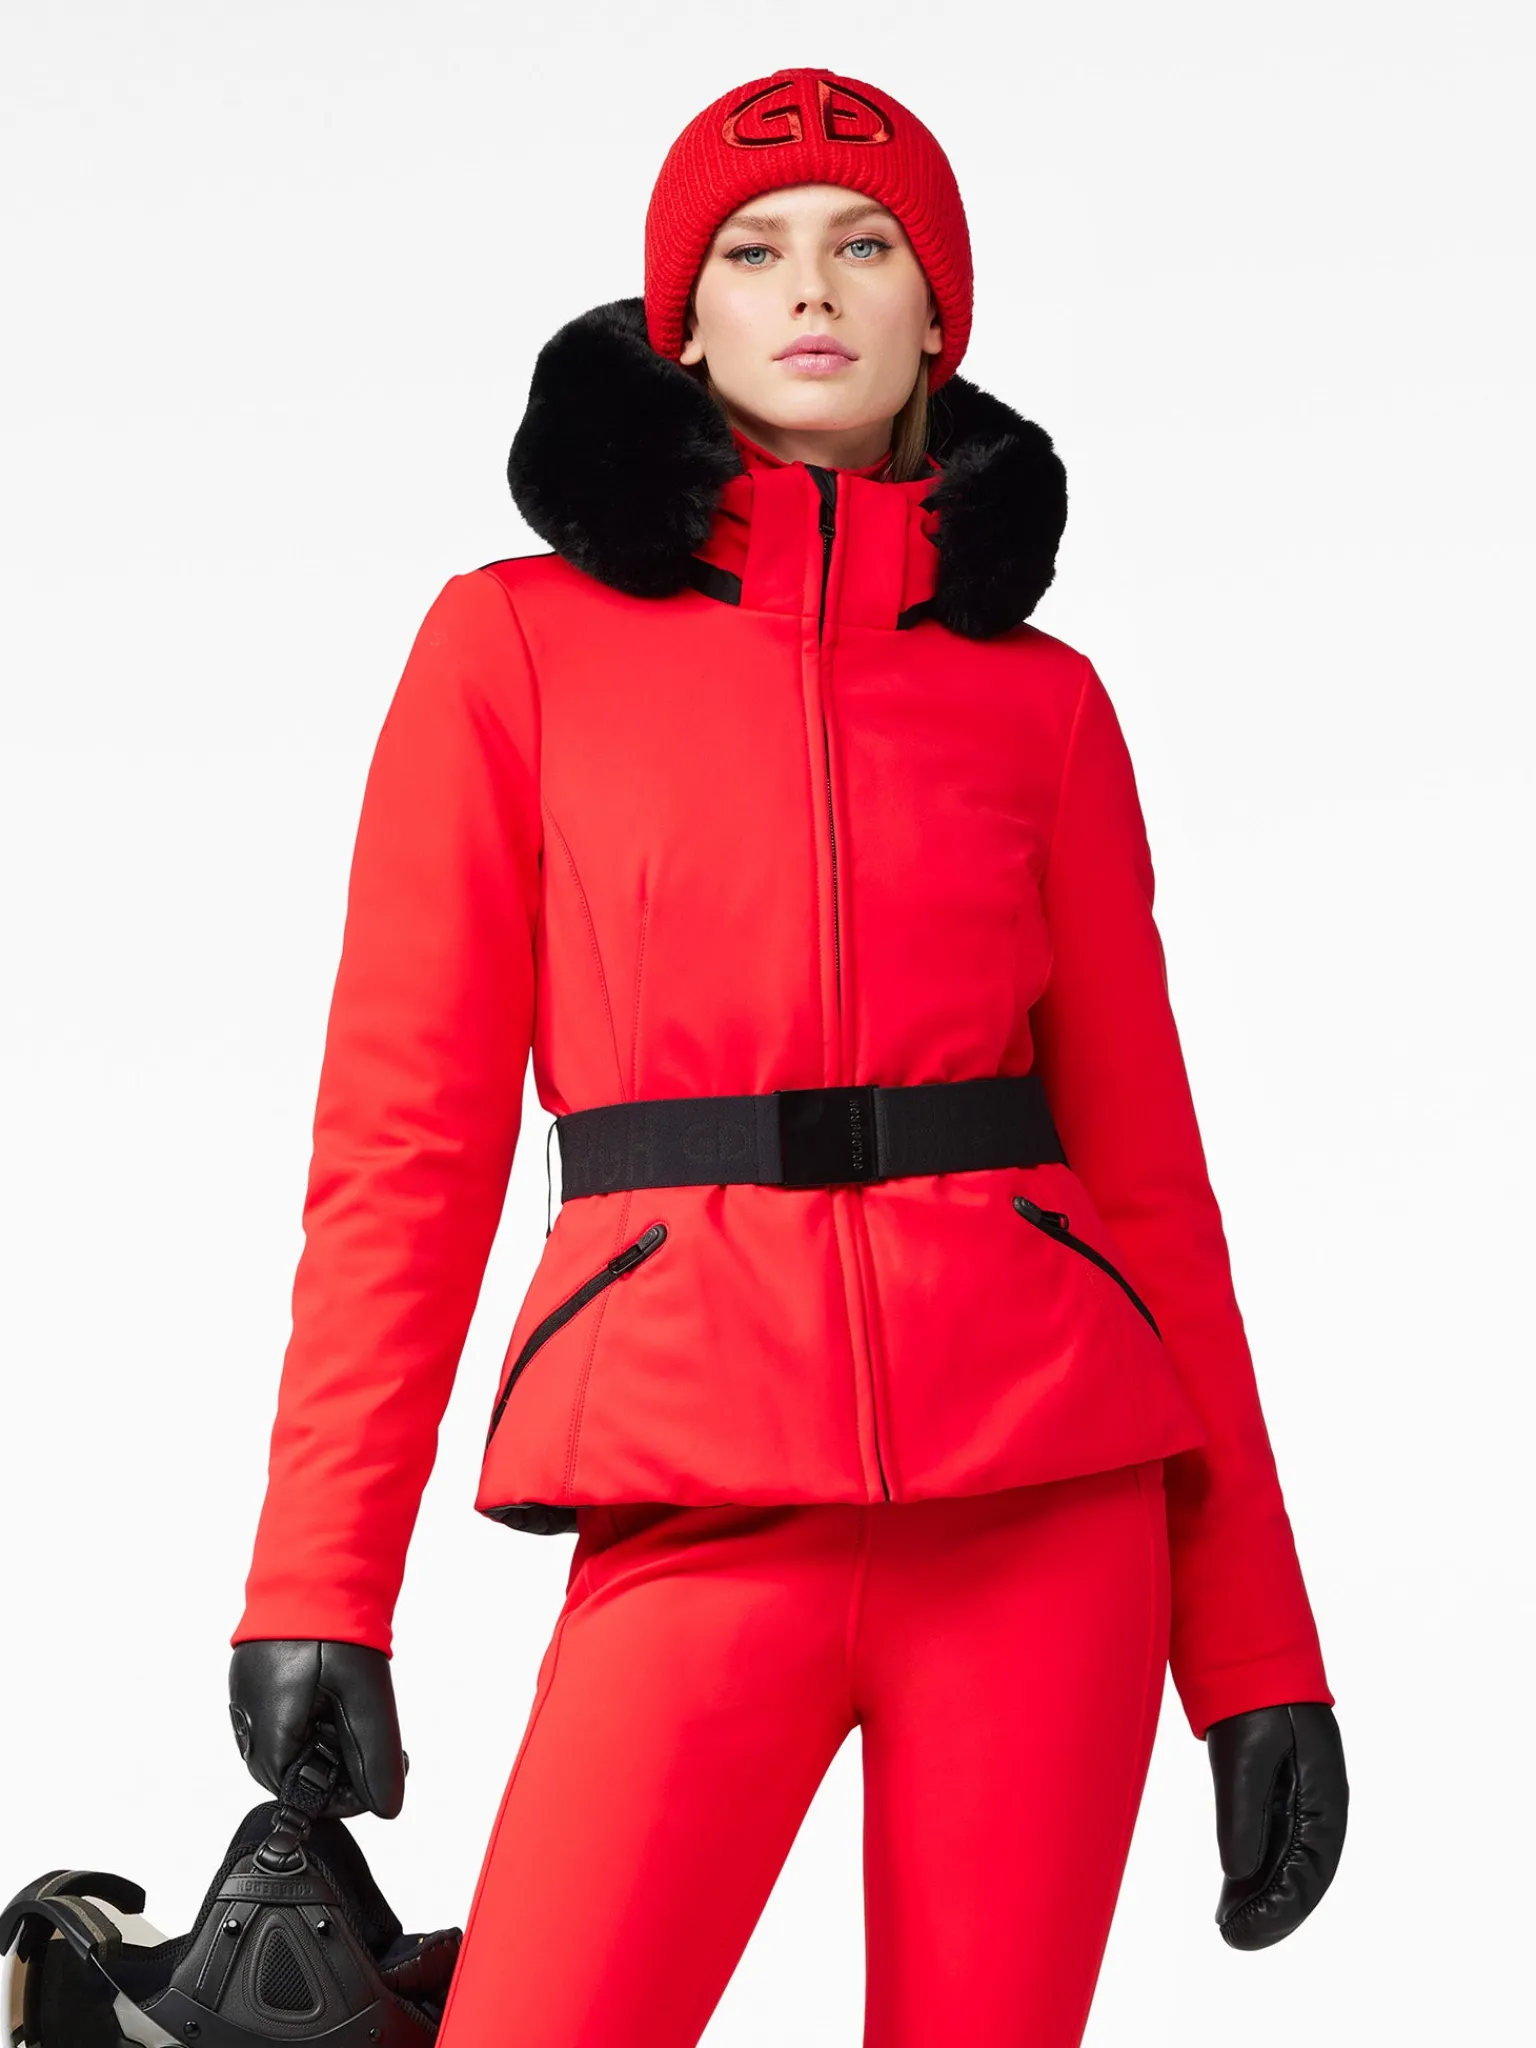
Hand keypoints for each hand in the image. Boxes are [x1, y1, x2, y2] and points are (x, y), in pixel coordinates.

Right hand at [228, 1639, 406, 1819]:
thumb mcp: (364, 1697)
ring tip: (352, 1703)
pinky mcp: (253, 1682)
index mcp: (269, 1737)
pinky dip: (313, 1714)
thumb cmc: (330, 1629)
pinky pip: (282, 1717)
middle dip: (338, 1761)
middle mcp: (248, 1725)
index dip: (349, 1789)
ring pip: (290, 1745)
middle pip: (296, 1773)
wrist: (310, 1571)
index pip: (305, 1798)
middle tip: (368, 1726)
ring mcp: (246, 1702)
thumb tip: (388, 1807)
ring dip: (327, 1736)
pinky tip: (335, 1691)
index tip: (381, 1766)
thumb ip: (374, 1755)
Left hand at [1205, 1701, 1346, 1948]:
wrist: (1253, 1654)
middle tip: (1232, 1939)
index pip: (1309, 1871)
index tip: (1240, 1932)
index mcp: (1324, 1798)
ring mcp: (1300, 1800)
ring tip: (1228, 1926)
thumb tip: (1237, 1872)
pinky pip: (1272, 1843)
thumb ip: (1243, 1812)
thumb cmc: (1256, 1702)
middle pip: (1300, 1876)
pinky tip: (1231, 1893)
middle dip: (1269, 1912)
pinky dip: (1253, 1871)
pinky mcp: (1278, 1793)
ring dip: (1260, 1896)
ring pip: (1284, 1864)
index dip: (1277, 1909)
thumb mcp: (1246, 1756)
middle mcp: (1318, 1807)